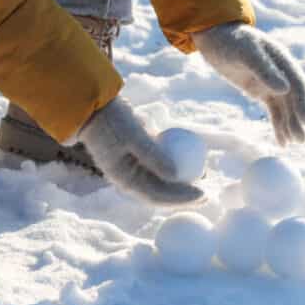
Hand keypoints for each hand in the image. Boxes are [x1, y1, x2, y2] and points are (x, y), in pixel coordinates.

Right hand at [78, 97, 203, 205]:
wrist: (95, 106)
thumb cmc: (112, 120)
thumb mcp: (133, 136)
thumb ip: (153, 156)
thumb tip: (176, 176)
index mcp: (125, 180)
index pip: (158, 196)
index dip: (182, 198)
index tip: (204, 194)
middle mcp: (129, 179)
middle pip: (162, 194)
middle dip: (185, 196)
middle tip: (209, 194)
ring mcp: (134, 169)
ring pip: (163, 181)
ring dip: (182, 182)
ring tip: (205, 178)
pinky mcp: (139, 156)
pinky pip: (161, 165)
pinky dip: (175, 165)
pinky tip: (193, 160)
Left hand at [193, 22, 304, 145]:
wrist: (214, 36)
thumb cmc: (230, 41)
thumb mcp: (246, 53)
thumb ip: (264, 70)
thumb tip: (284, 90)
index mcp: (282, 61)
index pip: (298, 84)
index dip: (304, 103)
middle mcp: (281, 73)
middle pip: (295, 100)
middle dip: (299, 120)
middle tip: (302, 140)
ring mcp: (271, 82)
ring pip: (285, 108)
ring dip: (290, 125)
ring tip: (293, 145)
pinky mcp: (260, 90)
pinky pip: (274, 110)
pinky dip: (278, 125)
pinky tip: (281, 142)